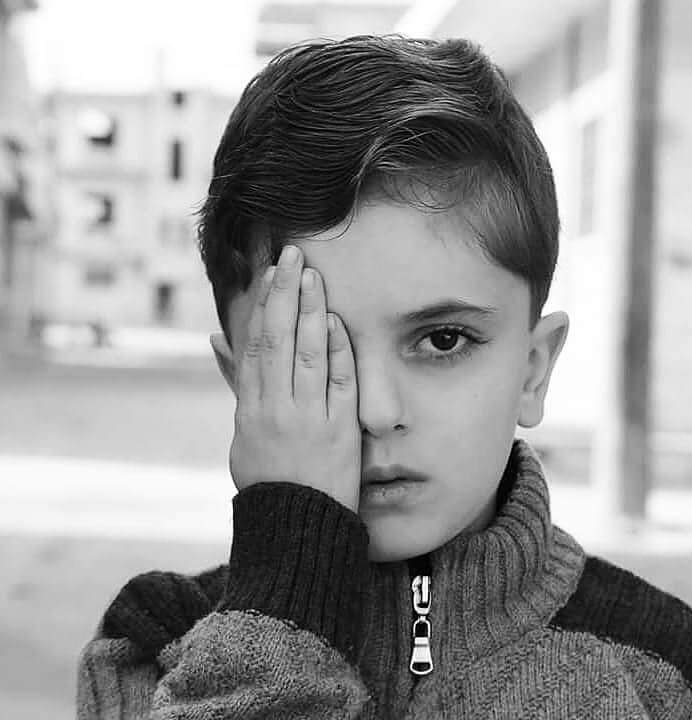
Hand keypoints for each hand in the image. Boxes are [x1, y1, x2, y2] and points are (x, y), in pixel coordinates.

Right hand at [227, 245, 361, 512]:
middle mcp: (277, 407)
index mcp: (251, 407)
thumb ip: (235, 381)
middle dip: (285, 295)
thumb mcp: (241, 429)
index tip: (271, 273)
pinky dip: (339, 351)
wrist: (295, 523)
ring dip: (311, 312)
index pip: (256, 345)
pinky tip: (337, 321)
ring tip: (312, 276)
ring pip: (309, 355)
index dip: (263, 306)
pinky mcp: (340, 429)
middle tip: (293, 256)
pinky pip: (340, 383)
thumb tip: (217, 339)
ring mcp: (309, 417)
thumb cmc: (267, 474)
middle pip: (279, 341)